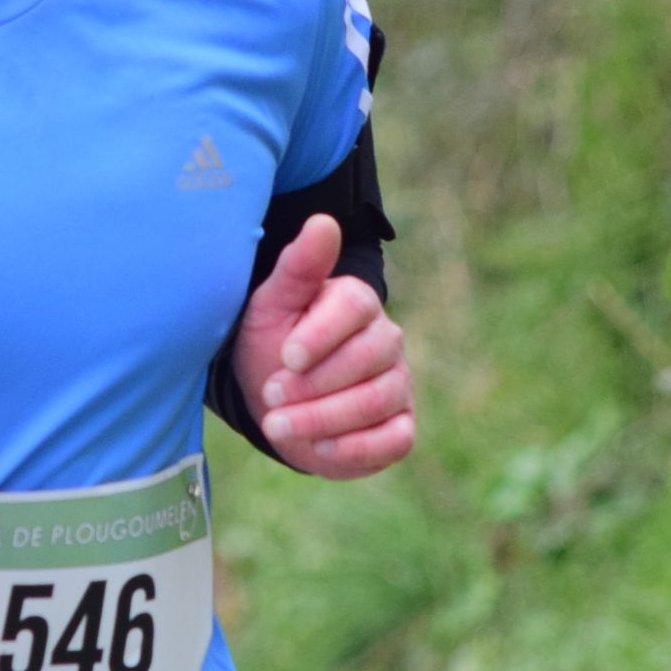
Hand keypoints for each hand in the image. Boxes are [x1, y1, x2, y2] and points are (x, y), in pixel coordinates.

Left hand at [231, 212, 414, 477]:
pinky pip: (393, 441)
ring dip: (322, 418)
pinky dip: (354, 449)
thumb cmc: (270, 344)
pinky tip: (317, 449)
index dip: (321, 334)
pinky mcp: (400, 428)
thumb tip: (323, 221)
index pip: (355, 307)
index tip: (286, 356)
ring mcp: (398, 384)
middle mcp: (386, 340)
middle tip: (270, 394)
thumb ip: (298, 267)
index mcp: (356, 302)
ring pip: (376, 401)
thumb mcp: (271, 306)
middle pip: (368, 358)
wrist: (273, 403)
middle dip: (315, 382)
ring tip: (277, 425)